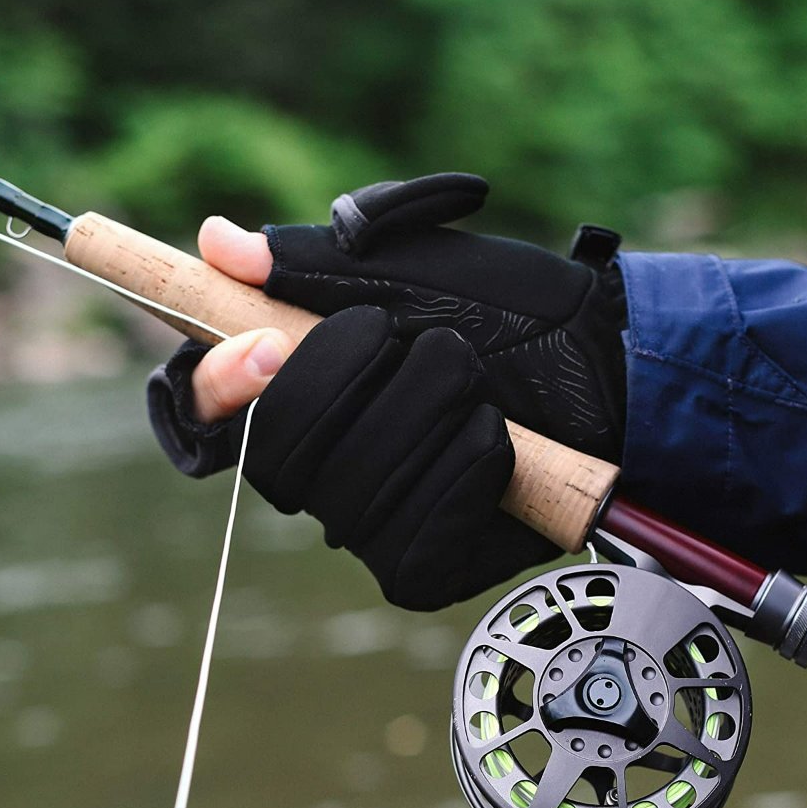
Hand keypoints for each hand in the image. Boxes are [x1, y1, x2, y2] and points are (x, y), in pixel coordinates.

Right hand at [147, 174, 624, 607]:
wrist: (603, 364)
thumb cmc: (507, 311)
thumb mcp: (416, 268)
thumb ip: (316, 261)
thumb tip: (218, 240)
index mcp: (298, 387)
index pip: (204, 412)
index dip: (216, 386)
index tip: (265, 345)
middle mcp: (318, 465)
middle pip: (280, 455)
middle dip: (366, 382)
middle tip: (436, 343)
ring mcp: (365, 523)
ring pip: (353, 492)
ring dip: (434, 414)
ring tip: (481, 387)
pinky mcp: (420, 566)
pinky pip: (411, 539)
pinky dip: (467, 471)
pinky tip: (499, 446)